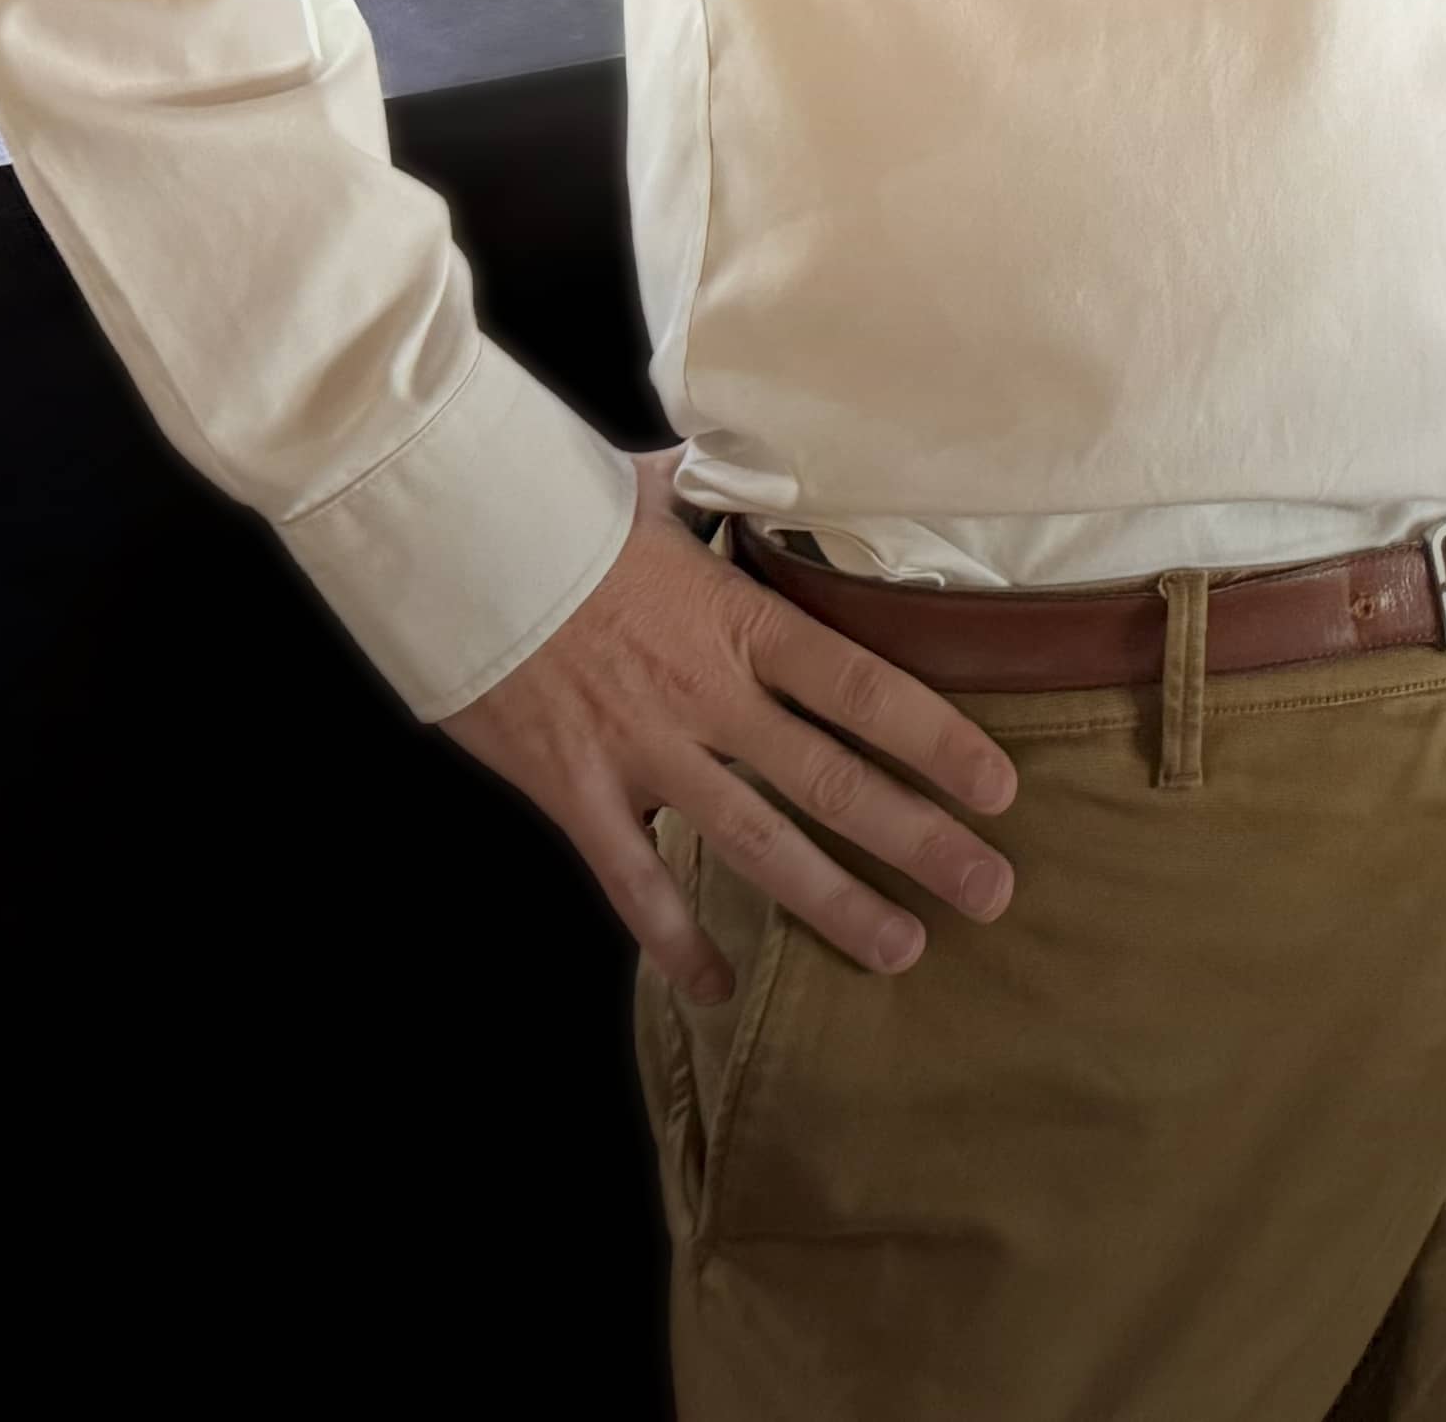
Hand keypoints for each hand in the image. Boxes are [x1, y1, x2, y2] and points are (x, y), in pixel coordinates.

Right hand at [441, 463, 1023, 1007]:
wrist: (447, 542)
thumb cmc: (555, 509)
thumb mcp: (655, 490)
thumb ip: (718, 494)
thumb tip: (757, 458)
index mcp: (737, 620)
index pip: (862, 688)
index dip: (937, 740)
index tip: (998, 788)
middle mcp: (705, 695)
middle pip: (833, 782)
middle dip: (919, 842)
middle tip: (990, 892)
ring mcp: (642, 752)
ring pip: (755, 845)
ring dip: (833, 903)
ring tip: (903, 949)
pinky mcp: (576, 793)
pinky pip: (635, 884)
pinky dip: (677, 943)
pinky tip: (721, 988)